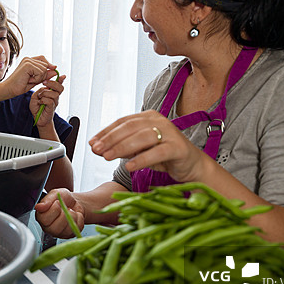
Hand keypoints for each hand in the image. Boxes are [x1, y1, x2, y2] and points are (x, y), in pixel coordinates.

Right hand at [3, 56, 56, 97]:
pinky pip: (40, 72)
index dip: (49, 65)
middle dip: (42, 75)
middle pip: (45, 64)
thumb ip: (45, 75)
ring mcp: (28, 61)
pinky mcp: (28, 65)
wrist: (9, 89)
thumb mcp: (36, 80)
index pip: (43, 59)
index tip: (53, 69)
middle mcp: (28, 59)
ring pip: (44, 69)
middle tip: (31, 80)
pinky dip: (37, 79)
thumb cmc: (20, 85)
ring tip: (29, 80)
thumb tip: (55, 70)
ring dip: (39, 78)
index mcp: (29, 61)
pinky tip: (28, 80)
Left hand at [29, 73, 65, 126]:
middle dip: (53, 83)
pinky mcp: (52, 108)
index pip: (59, 85)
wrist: (38, 119)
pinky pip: (50, 101)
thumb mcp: (35, 97)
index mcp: (52, 93)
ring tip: (40, 96)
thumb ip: (39, 91)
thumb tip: (44, 88)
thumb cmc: (37, 108)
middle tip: (44, 82)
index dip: (61, 80)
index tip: (62, 75)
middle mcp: (55, 97)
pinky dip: (43, 100)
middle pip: (60, 87)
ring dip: (45, 93)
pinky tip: (40, 102)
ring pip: (54, 94)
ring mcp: (54, 103)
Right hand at [34, 189, 83, 238]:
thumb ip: (46, 200)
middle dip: (63, 214)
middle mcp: (48, 227)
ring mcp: (59, 233)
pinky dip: (78, 219)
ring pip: (66, 229)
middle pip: (54, 228)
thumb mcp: (55, 194)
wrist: (74, 202)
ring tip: (69, 211)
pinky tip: (75, 216)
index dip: (53, 209)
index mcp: (41, 217)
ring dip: (71, 216)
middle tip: (64, 207)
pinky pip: (76, 228)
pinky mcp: (70, 234)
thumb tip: (38, 207)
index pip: (44, 219)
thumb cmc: (63, 199)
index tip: (57, 202)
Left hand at [88, 111, 208, 182]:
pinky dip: (141, 159)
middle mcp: (159, 121)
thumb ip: (121, 147)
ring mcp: (170, 133)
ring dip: (122, 147)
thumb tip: (97, 148)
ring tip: (107, 157)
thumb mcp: (139, 150)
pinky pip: (157, 152)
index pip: (122, 122)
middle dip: (110, 139)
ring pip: (142, 137)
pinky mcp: (178, 147)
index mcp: (148, 117)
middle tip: (97, 150)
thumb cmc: (163, 155)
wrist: (191, 165)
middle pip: (130, 127)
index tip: (92, 143)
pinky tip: (129, 166)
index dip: (105, 132)